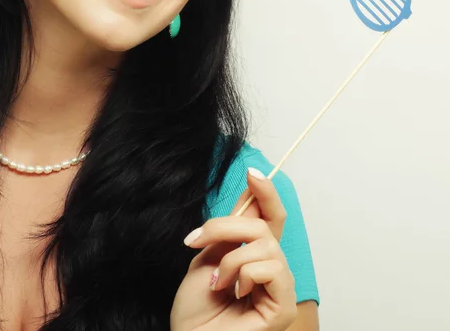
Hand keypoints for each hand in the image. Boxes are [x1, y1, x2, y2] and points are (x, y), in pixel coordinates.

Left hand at [170, 168, 296, 330]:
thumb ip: (232, 230)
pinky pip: (273, 268)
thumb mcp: (209, 255)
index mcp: (253, 255)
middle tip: (195, 241)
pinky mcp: (284, 306)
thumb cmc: (196, 307)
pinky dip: (246, 275)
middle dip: (225, 226)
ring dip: (232, 259)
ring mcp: (280, 287)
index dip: (265, 192)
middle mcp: (271, 268)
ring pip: (266, 245)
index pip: (269, 216)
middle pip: (263, 224)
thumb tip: (250, 195)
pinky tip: (234, 293)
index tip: (252, 172)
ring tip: (219, 283)